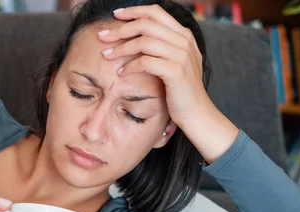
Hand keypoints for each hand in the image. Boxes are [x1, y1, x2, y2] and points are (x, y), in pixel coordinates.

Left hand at [98, 5, 238, 162]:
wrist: (197, 113)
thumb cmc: (180, 91)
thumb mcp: (175, 62)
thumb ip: (163, 47)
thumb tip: (136, 37)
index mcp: (183, 35)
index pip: (156, 12)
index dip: (134, 11)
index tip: (115, 15)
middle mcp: (184, 41)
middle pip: (146, 24)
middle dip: (120, 29)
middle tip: (102, 36)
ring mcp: (181, 55)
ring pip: (144, 41)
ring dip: (121, 48)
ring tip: (106, 56)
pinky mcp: (175, 71)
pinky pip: (145, 62)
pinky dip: (129, 66)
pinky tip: (120, 73)